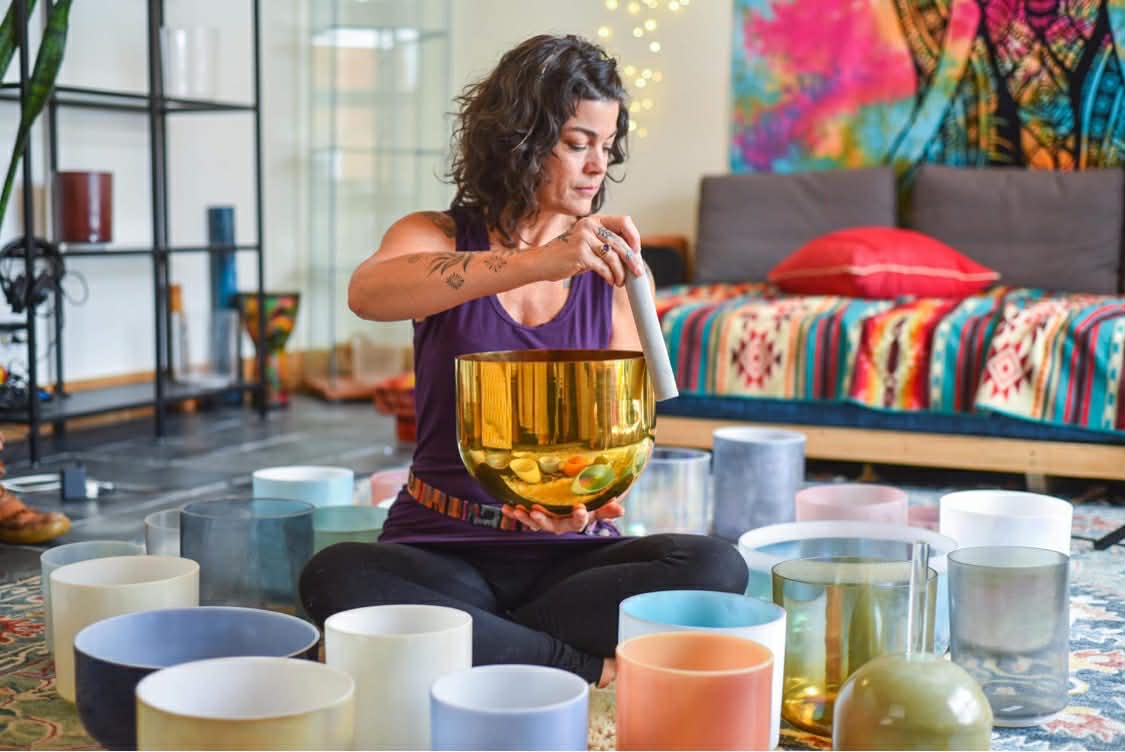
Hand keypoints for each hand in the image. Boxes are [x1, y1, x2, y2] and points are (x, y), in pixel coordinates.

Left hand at [501, 497, 625, 533]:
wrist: (578, 502)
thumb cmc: (590, 502)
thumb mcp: (599, 504)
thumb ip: (607, 508)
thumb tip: (620, 510)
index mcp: (577, 519)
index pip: (580, 521)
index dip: (579, 517)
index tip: (580, 508)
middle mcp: (561, 523)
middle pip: (553, 526)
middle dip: (543, 520)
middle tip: (536, 513)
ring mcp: (548, 520)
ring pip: (536, 523)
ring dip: (525, 518)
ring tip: (516, 511)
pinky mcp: (536, 515)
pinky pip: (525, 516)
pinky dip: (515, 513)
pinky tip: (505, 507)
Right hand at [534, 214, 643, 287]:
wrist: (542, 263)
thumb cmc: (567, 255)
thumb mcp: (587, 244)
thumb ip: (605, 244)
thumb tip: (631, 257)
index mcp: (594, 220)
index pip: (623, 221)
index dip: (634, 236)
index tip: (637, 251)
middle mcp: (589, 225)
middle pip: (620, 242)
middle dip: (631, 260)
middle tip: (637, 272)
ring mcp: (584, 238)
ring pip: (613, 257)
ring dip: (620, 272)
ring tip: (621, 281)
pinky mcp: (580, 253)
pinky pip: (603, 267)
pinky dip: (610, 276)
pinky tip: (611, 281)